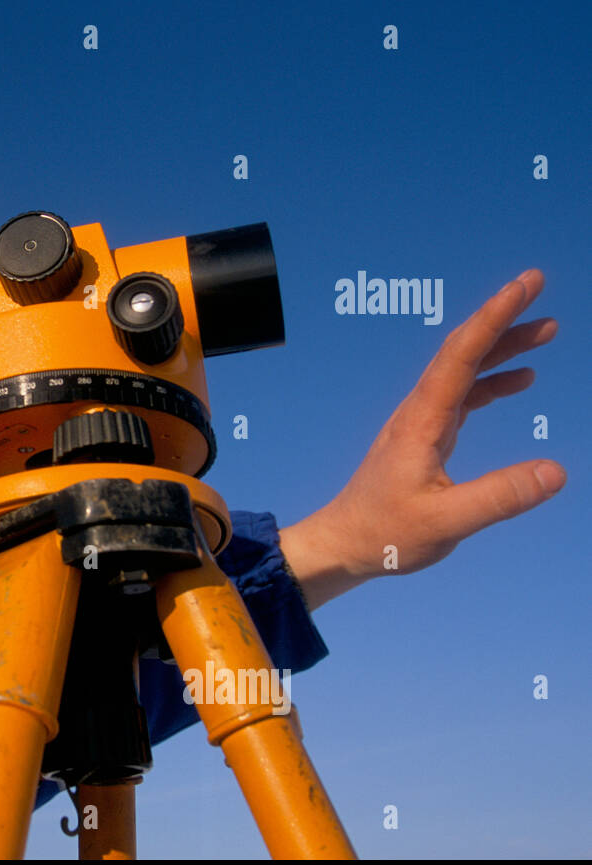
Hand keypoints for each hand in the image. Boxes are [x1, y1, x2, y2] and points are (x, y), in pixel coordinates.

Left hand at [279, 269, 564, 610]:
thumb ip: (499, 497)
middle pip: (463, 352)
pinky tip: (520, 379)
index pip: (461, 355)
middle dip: (501, 317)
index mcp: (422, 421)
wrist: (344, 543)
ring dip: (502, 347)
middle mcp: (419, 412)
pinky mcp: (424, 437)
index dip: (494, 316)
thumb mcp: (446, 523)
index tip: (524, 285)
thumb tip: (555, 471)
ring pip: (464, 371)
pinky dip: (491, 381)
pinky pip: (462, 396)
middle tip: (537, 285)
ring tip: (546, 330)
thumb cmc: (385, 534)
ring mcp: (420, 423)